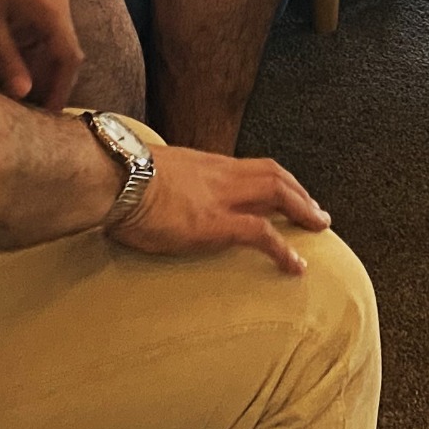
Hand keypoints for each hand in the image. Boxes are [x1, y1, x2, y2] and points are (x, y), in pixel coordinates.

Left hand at [0, 0, 80, 107]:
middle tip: (29, 112)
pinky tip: (10, 64)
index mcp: (53, 9)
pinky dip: (30, 50)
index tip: (47, 117)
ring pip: (50, 42)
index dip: (61, 90)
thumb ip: (5, 57)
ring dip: (38, 67)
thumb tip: (23, 93)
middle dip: (49, 82)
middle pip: (64, 52)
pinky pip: (40, 29)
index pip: (69, 59)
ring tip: (18, 94)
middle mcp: (58, 3)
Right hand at [109, 147, 332, 275]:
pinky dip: (284, 250)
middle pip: (273, 174)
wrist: (110, 175)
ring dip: (303, 209)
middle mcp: (218, 173)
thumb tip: (144, 191)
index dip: (272, 180)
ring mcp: (220, 196)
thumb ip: (157, 180)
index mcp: (201, 163)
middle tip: (316, 211)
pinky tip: (295, 266)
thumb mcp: (144, 171)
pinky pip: (262, 233)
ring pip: (277, 193)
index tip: (285, 193)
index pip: (247, 166)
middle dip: (299, 191)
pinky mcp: (216, 223)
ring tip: (318, 227)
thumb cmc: (114, 174)